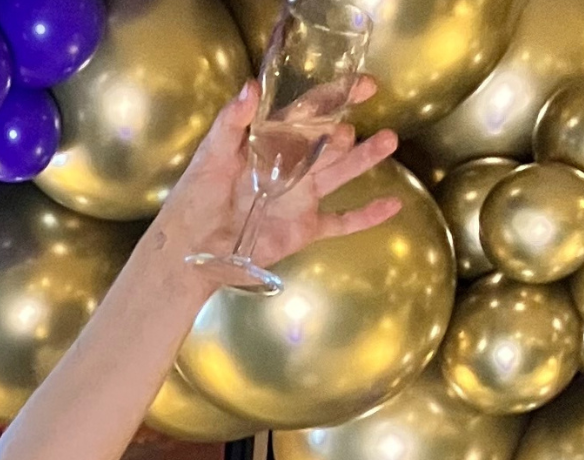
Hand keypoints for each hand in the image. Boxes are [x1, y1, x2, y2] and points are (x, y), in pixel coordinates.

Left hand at [153, 77, 400, 286]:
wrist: (189, 249)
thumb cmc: (194, 199)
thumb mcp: (209, 156)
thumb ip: (230, 123)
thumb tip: (251, 87)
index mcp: (270, 144)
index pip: (307, 114)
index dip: (334, 98)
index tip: (362, 86)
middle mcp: (291, 166)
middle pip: (327, 143)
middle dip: (341, 134)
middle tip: (344, 134)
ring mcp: (301, 197)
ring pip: (341, 173)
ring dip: (364, 158)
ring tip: (387, 141)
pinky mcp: (304, 228)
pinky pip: (342, 221)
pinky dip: (366, 215)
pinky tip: (393, 204)